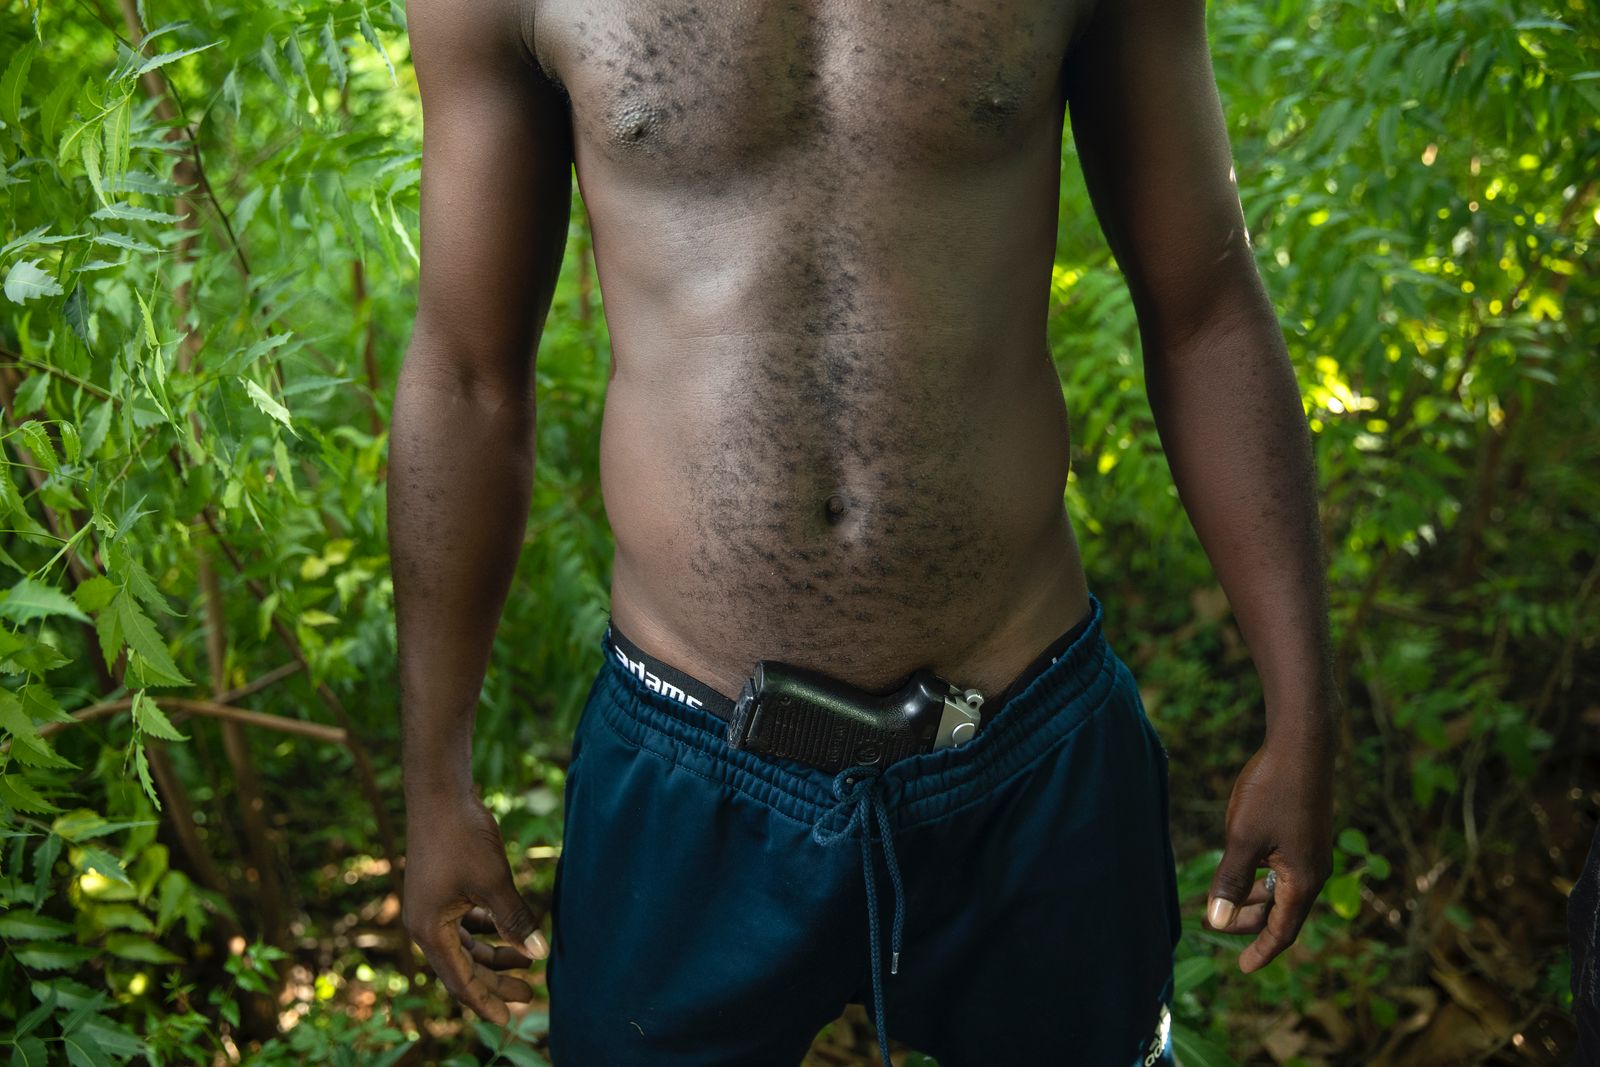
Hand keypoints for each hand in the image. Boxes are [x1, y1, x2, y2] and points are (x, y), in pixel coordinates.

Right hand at [402, 790, 547, 1021]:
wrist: (440, 794)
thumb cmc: (463, 837)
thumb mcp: (494, 882)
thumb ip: (514, 920)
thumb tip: (538, 954)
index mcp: (430, 931)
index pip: (460, 981)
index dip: (487, 1001)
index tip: (510, 1019)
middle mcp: (426, 924)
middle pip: (464, 967)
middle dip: (496, 981)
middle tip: (530, 994)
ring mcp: (432, 907)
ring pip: (465, 945)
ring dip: (494, 955)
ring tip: (528, 960)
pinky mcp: (441, 891)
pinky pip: (465, 924)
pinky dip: (487, 930)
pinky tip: (509, 929)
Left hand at [1204, 731, 1333, 972]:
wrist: (1302, 745)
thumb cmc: (1271, 791)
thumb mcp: (1242, 838)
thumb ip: (1230, 882)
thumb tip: (1218, 922)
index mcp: (1303, 880)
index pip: (1283, 930)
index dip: (1261, 951)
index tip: (1242, 968)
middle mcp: (1312, 870)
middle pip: (1279, 911)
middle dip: (1246, 922)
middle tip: (1211, 923)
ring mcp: (1310, 851)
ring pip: (1279, 889)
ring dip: (1251, 898)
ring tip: (1219, 899)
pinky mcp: (1304, 834)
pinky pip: (1281, 869)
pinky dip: (1259, 876)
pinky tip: (1238, 867)